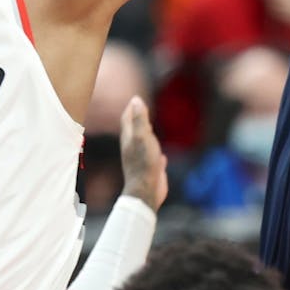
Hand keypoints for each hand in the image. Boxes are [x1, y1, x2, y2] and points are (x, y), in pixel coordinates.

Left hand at [120, 96, 167, 211]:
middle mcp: (133, 148)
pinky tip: (162, 156)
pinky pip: (153, 160)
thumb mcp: (142, 136)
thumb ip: (140, 118)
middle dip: (138, 120)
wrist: (146, 191)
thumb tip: (136, 99)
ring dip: (147, 136)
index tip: (136, 98)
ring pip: (143, 145)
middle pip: (133, 131)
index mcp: (129, 139)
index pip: (127, 119)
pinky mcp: (150, 171)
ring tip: (151, 130)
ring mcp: (141, 160)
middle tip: (143, 110)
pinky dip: (156, 155)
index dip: (131, 108)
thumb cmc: (143, 163)